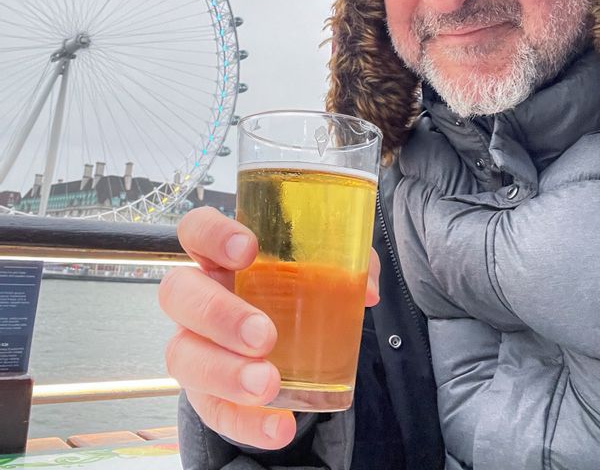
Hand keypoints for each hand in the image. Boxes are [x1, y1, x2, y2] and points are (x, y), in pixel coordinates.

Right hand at [159, 206, 380, 449]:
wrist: (291, 347)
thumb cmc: (299, 292)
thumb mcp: (326, 270)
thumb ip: (348, 267)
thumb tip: (364, 290)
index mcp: (222, 258)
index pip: (196, 230)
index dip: (212, 234)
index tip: (248, 250)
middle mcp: (198, 297)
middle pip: (179, 293)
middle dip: (218, 314)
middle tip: (264, 334)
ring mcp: (194, 344)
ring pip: (182, 354)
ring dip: (224, 372)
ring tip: (267, 384)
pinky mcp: (206, 392)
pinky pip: (211, 411)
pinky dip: (245, 423)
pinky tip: (279, 427)